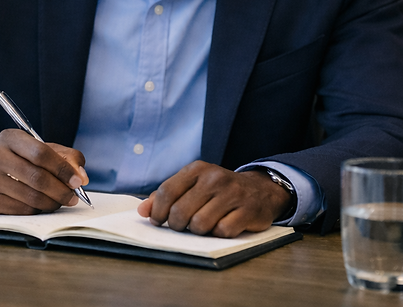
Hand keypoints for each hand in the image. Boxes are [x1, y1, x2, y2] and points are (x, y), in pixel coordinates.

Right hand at [0, 129, 88, 214]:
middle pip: (37, 177)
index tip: (78, 181)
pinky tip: (41, 206)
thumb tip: (81, 176)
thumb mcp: (32, 148)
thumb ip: (62, 156)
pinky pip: (22, 210)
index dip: (63, 168)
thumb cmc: (11, 159)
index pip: (41, 153)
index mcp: (10, 138)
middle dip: (61, 190)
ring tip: (59, 202)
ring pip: (31, 197)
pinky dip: (38, 210)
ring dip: (52, 203)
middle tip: (73, 197)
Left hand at [137, 162, 291, 237]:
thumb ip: (166, 196)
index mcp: (197, 169)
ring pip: (199, 224)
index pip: (166, 191)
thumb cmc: (218, 190)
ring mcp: (232, 194)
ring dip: (198, 231)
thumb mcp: (192, 185)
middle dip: (177, 225)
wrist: (259, 189)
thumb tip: (143, 211)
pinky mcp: (247, 211)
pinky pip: (222, 231)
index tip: (158, 221)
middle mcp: (214, 178)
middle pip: (180, 211)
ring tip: (203, 224)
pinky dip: (218, 233)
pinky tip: (222, 225)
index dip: (158, 211)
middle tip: (182, 226)